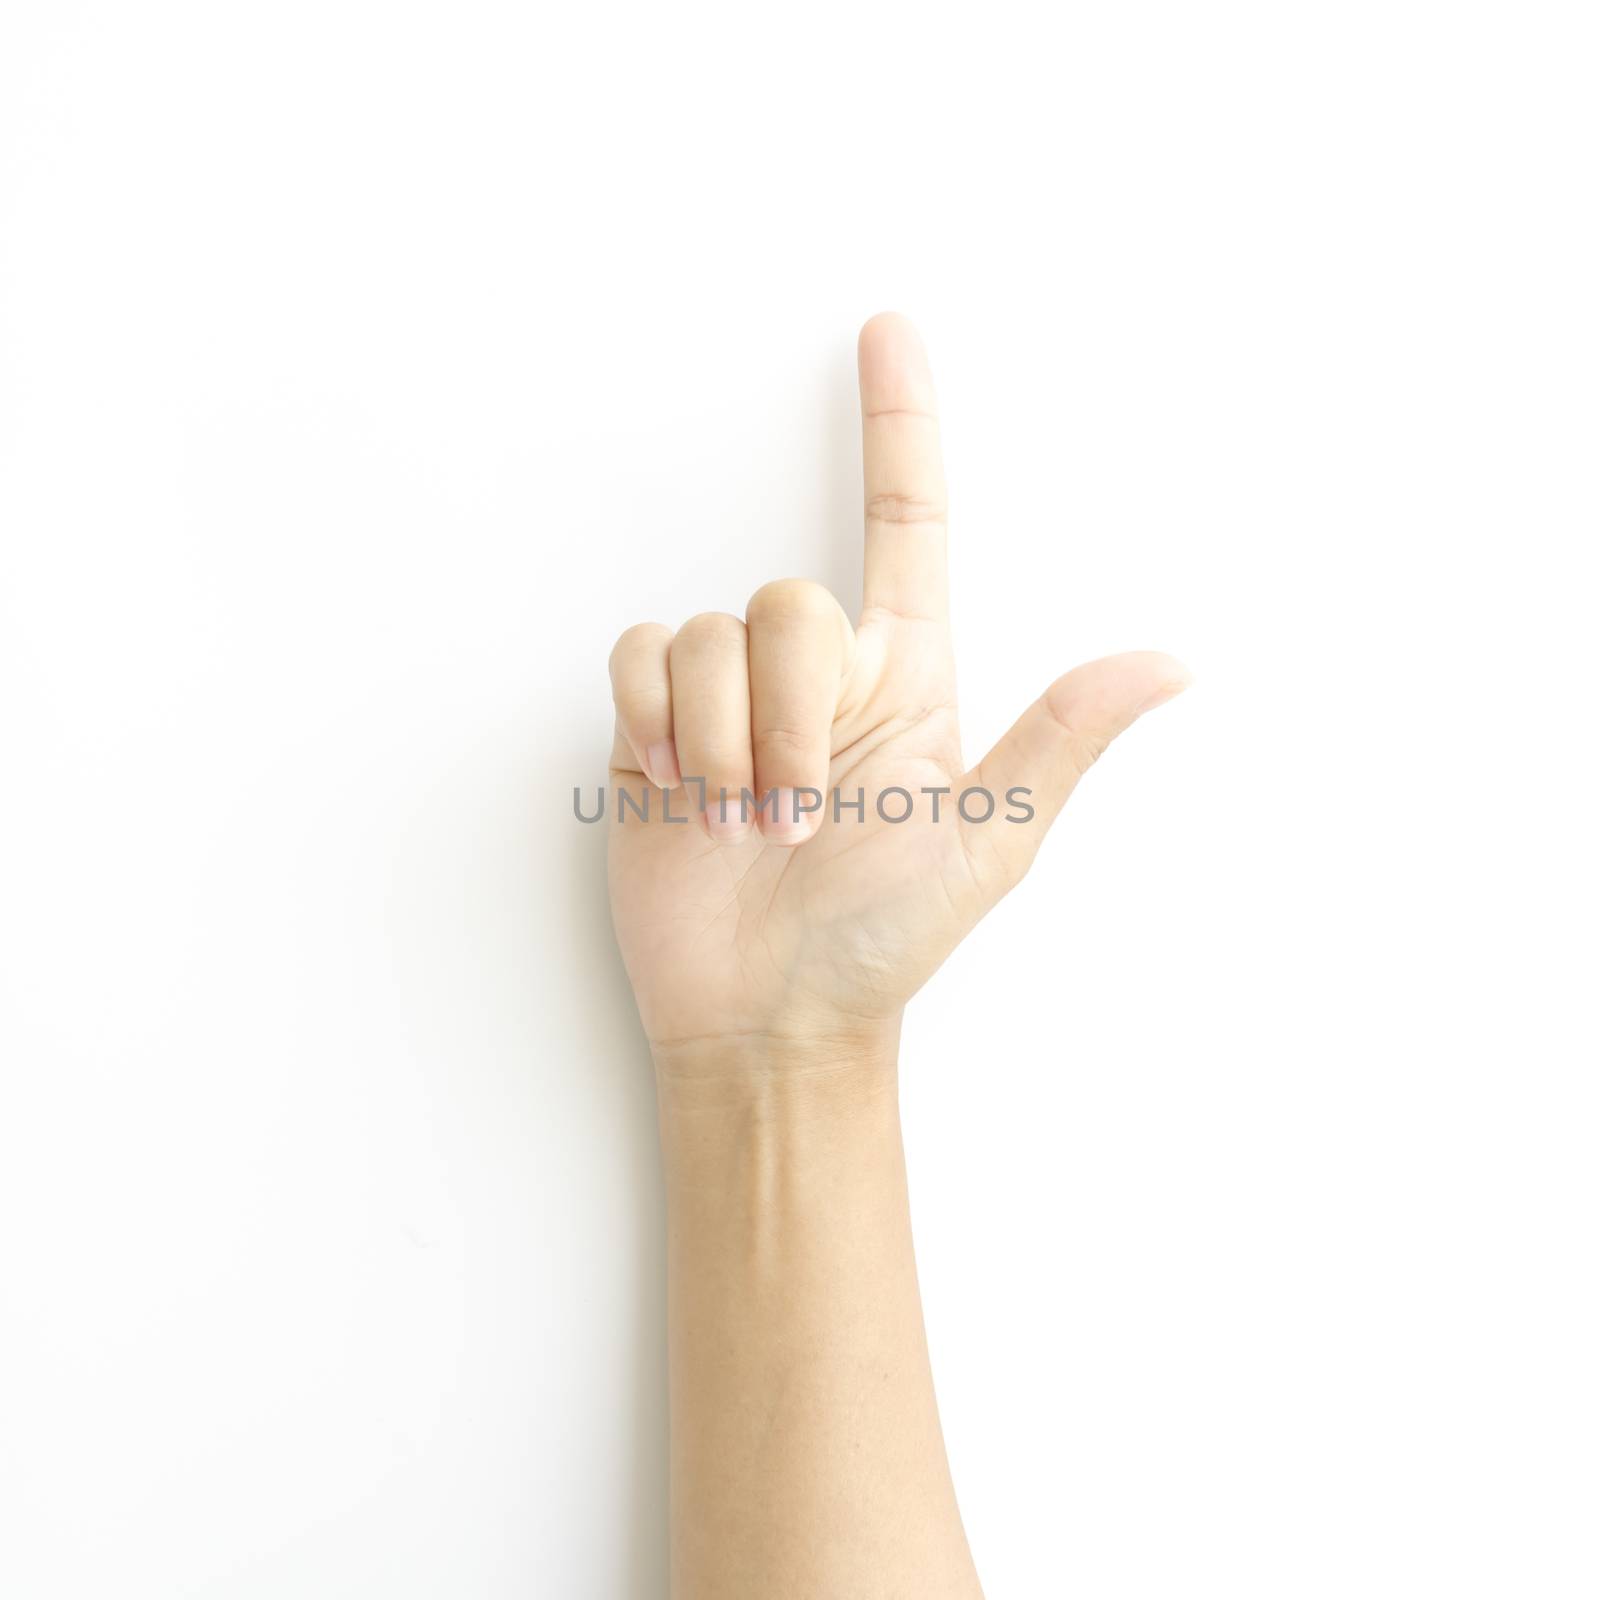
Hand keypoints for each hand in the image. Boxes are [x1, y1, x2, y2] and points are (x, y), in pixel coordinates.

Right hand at [606, 314, 1189, 1064]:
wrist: (767, 1016)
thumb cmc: (883, 940)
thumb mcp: (987, 843)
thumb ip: (1062, 739)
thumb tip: (1175, 662)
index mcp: (905, 679)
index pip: (904, 523)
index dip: (899, 427)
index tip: (888, 330)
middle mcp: (819, 673)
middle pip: (783, 601)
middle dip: (790, 719)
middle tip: (798, 819)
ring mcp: (733, 699)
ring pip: (702, 635)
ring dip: (725, 746)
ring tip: (745, 824)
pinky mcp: (655, 725)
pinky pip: (636, 660)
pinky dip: (653, 728)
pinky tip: (680, 793)